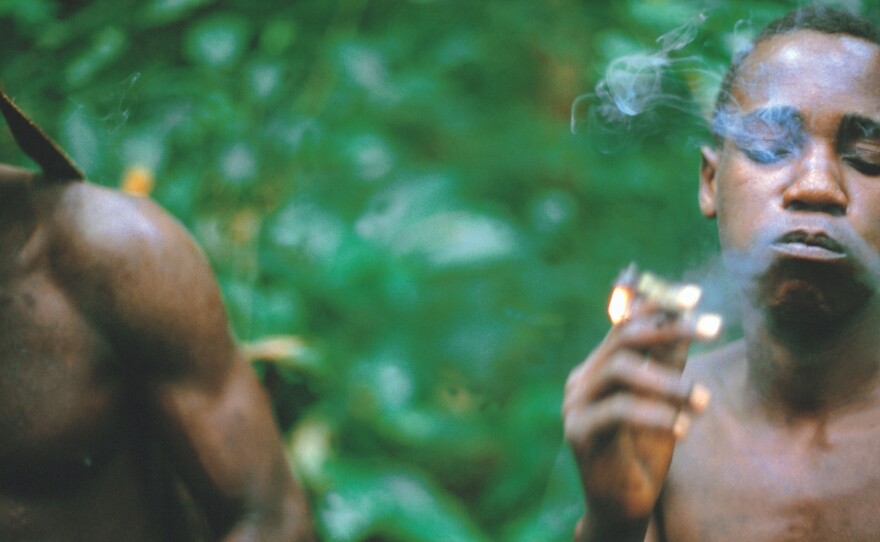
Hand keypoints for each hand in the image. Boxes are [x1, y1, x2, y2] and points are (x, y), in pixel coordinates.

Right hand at [563, 307, 713, 539]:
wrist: (622, 503)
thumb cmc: (643, 450)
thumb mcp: (663, 401)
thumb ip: (668, 363)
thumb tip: (688, 317)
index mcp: (598, 367)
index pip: (625, 324)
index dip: (658, 305)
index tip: (696, 295)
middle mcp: (581, 379)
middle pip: (623, 338)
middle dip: (670, 328)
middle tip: (713, 327)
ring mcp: (575, 404)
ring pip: (620, 369)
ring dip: (667, 381)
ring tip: (702, 400)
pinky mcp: (578, 432)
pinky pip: (617, 410)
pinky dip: (654, 415)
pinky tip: (683, 429)